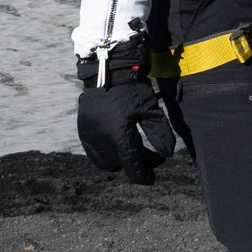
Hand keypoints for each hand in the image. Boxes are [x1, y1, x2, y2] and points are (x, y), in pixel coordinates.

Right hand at [75, 40, 175, 185]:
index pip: (133, 167)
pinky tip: (118, 144)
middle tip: (150, 157)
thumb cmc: (132, 90)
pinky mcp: (83, 133)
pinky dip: (106, 154)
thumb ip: (160, 133)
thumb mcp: (151, 110)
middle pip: (120, 165)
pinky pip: (94, 154)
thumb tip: (168, 155)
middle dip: (136, 164)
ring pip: (105, 163)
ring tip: (135, 150)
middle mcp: (102, 143)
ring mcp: (90, 139)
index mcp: (120, 139)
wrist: (108, 72)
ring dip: (120, 161)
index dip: (143, 175)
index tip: (151, 178)